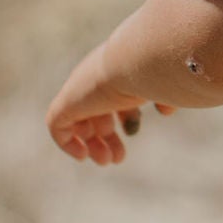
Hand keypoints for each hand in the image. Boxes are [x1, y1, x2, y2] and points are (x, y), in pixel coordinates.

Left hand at [46, 48, 171, 167]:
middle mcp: (96, 78)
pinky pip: (56, 127)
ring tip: (106, 161)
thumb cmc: (158, 72)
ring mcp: (79, 91)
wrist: (139, 61)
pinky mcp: (66, 104)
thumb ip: (164, 96)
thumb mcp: (165, 86)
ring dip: (93, 145)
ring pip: (78, 122)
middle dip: (108, 137)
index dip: (125, 117)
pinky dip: (68, 143)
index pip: (115, 96)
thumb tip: (166, 111)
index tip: (132, 132)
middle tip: (118, 159)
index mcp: (117, 72)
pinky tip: (84, 155)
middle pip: (97, 111)